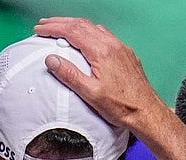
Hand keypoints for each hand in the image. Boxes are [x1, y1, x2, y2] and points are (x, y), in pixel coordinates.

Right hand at [34, 17, 166, 130]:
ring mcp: (120, 48)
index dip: (53, 29)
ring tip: (61, 28)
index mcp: (102, 52)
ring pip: (93, 28)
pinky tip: (85, 38)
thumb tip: (51, 59)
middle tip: (45, 24)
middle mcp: (112, 45)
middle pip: (82, 25)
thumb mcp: (90, 93)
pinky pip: (104, 35)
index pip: (72, 32)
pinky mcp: (125, 54)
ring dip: (75, 26)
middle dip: (61, 23)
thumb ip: (70, 75)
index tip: (39, 30)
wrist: (146, 112)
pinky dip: (88, 32)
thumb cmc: (121, 106)